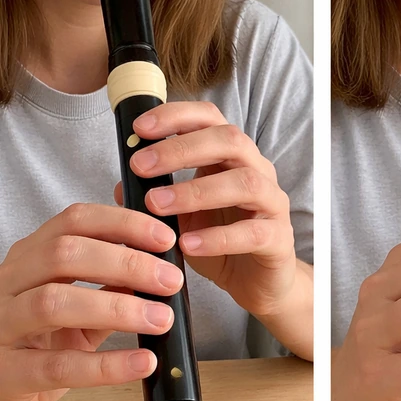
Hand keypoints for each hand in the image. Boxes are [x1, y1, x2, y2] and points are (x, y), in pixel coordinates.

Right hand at [0, 204, 175, 400]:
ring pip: (54, 303)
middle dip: (127, 263)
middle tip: (172, 281)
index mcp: (30, 260)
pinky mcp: (5, 374)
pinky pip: (56, 366)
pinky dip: (106, 366)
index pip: (74, 221)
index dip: (123, 223)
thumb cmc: (37, 346)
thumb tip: (160, 271)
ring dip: (118, 309)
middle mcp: (8, 284)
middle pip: (64, 254)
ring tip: (162, 320)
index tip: (166, 239)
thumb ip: (111, 288)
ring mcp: (0, 327)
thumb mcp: (77, 309)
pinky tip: (143, 363)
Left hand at [121, 101, 298, 319]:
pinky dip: (217, 238)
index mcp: (233, 158)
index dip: (177, 116)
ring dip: (197, 191)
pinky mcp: (279, 239)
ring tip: (158, 205)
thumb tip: (121, 186)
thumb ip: (155, 198)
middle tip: (141, 165)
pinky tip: (187, 244)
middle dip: (182, 149)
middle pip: (231, 140)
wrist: (256, 283)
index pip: (212, 119)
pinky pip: (253, 233)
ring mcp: (273, 204)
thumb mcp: (181, 217)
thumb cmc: (219, 243)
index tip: (139, 129)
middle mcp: (258, 172)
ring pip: (246, 182)